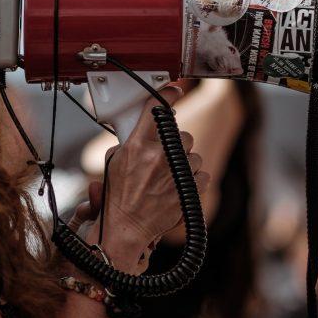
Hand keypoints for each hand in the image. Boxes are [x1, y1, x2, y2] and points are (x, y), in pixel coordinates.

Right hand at [85, 86, 209, 270]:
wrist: (126, 227)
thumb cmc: (117, 198)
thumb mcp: (114, 162)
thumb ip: (130, 142)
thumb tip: (143, 130)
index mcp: (137, 146)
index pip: (156, 110)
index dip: (168, 95)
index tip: (175, 90)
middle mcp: (158, 156)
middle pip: (182, 134)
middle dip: (176, 143)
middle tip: (165, 156)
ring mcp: (175, 174)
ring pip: (193, 155)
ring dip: (184, 163)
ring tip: (170, 176)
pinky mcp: (188, 190)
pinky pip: (202, 174)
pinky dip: (194, 180)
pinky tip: (180, 186)